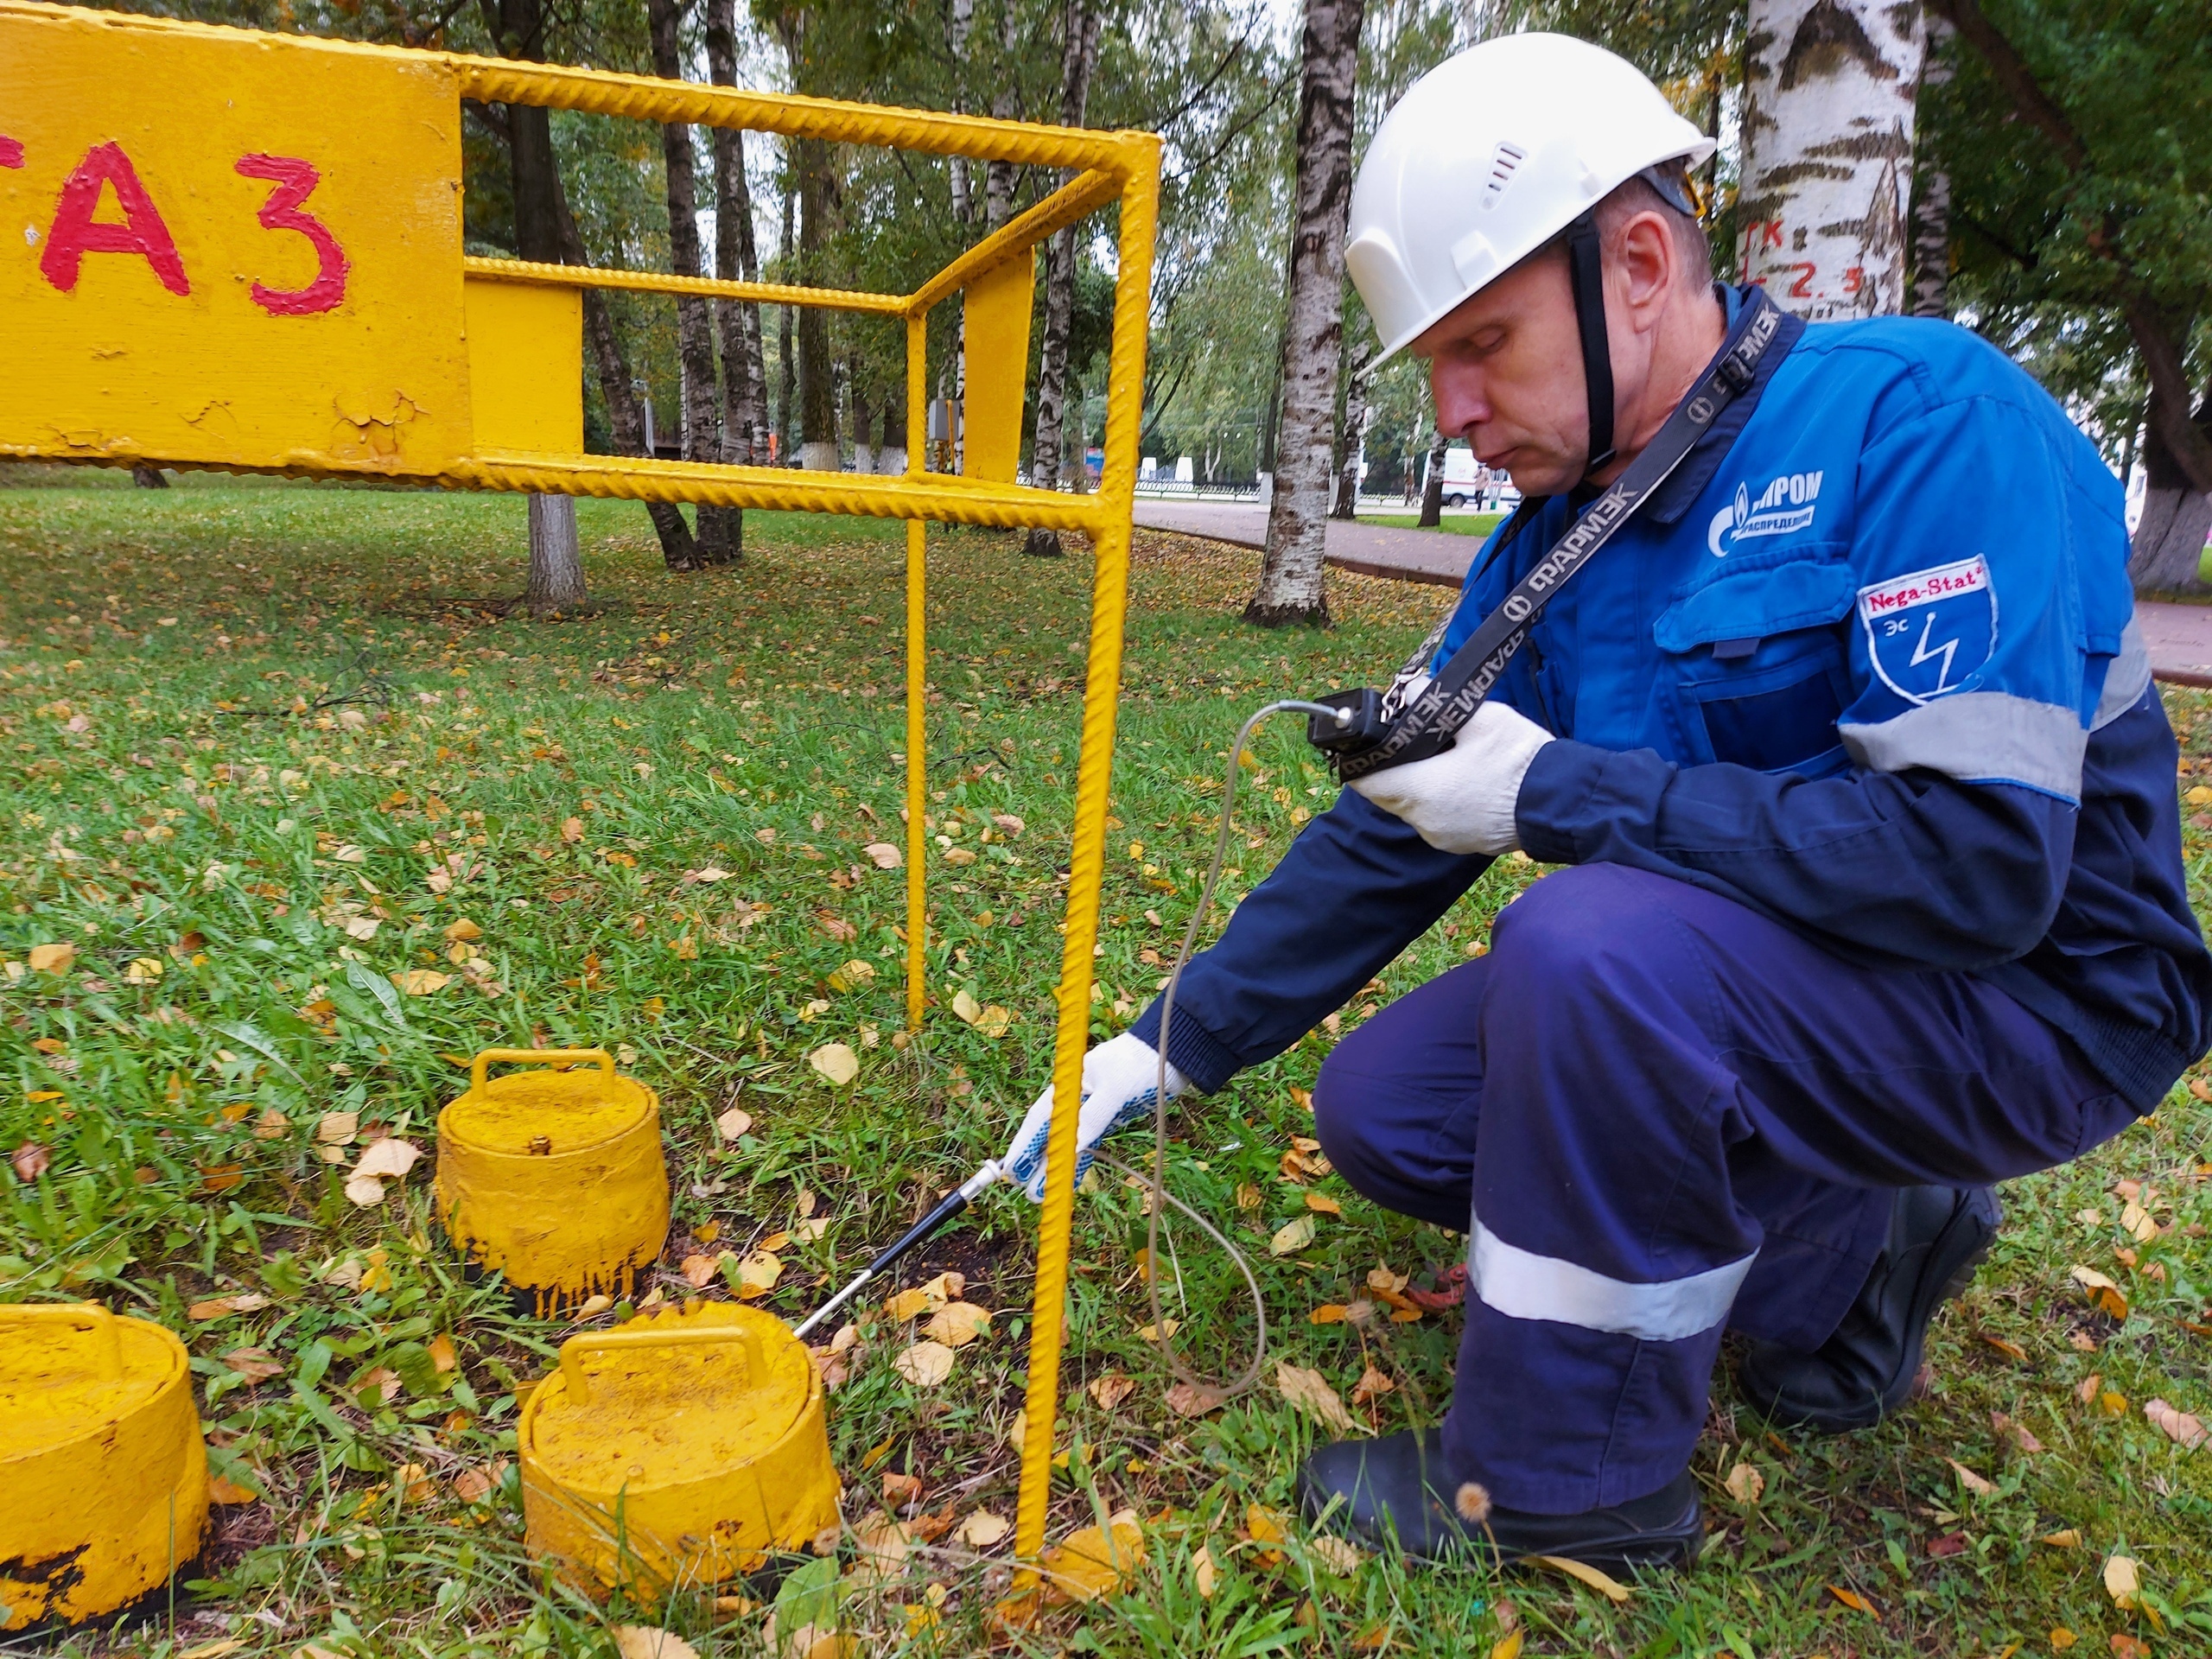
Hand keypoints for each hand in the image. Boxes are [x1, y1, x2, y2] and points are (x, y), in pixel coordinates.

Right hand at [1001, 1030, 1187, 1201]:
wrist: (1170, 1054)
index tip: (1012, 1169)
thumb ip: (1093, 1117)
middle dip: (1037, 1163)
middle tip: (1027, 1191)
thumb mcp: (1115, 1090)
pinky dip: (1079, 1160)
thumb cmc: (1139, 1064)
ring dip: (1057, 1166)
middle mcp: (1075, 1099)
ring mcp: (1091, 1109)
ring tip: (1044, 1193)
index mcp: (1069, 1086)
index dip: (1024, 1145)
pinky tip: (1071, 1178)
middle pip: (1051, 1134)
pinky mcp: (1108, 1119)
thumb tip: (1075, 1146)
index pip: (1040, 1119)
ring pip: (1068, 1143)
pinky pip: (1088, 1144)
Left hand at [1348, 699, 1552, 855]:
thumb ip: (1438, 704)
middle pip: (1388, 796)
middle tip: (1404, 745)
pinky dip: (1438, 802)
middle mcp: (1425, 821)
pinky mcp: (1461, 845)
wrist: (1564, 802)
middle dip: (1391, 771)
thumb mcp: (1482, 718)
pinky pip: (1435, 821)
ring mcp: (1443, 838)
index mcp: (1422, 791)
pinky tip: (1458, 781)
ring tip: (1437, 759)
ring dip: (1417, 786)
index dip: (1362, 762)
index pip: (1368, 782)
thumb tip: (1410, 690)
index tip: (1366, 745)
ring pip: (1412, 809)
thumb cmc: (1521, 760)